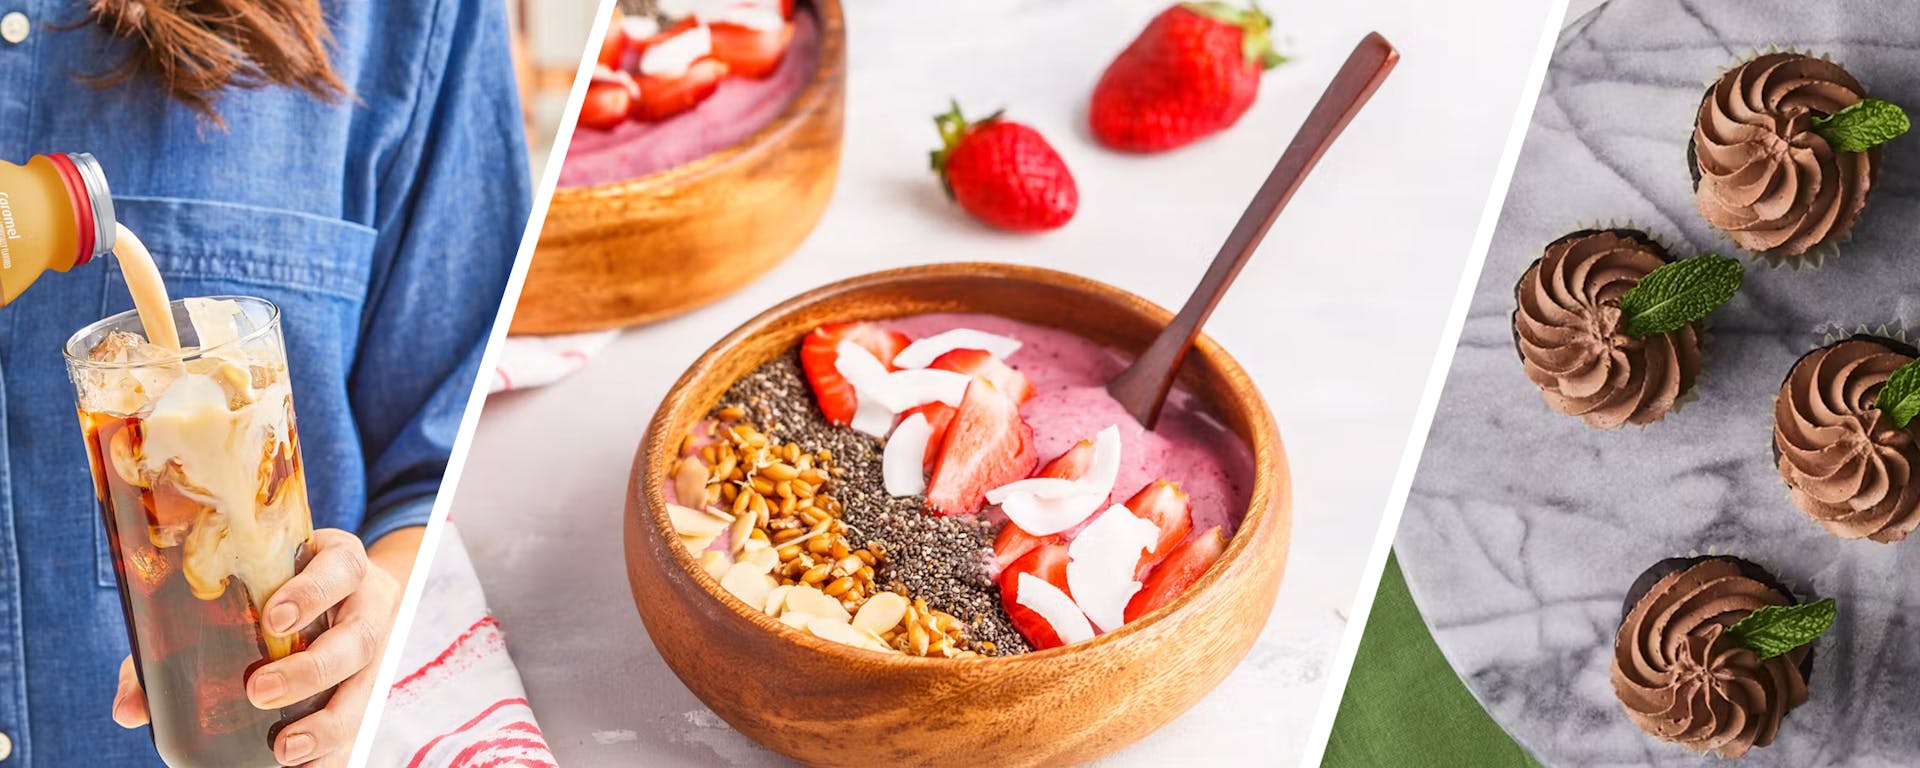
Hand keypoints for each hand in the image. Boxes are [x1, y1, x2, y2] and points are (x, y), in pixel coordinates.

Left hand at [112, 528, 406, 766]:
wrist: (348, 585)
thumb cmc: (277, 585)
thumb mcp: (242, 587)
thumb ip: (180, 636)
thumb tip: (131, 708)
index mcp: (340, 563)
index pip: (339, 569)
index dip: (312, 593)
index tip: (274, 621)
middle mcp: (369, 603)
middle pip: (359, 636)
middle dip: (312, 669)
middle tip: (260, 691)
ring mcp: (380, 645)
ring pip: (371, 683)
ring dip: (330, 721)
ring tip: (286, 749)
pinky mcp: (376, 682)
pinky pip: (367, 719)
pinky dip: (339, 748)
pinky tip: (311, 767)